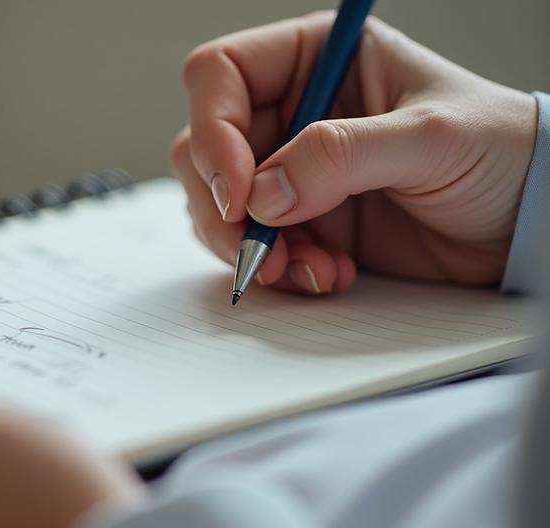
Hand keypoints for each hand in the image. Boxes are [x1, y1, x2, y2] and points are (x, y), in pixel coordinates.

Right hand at [172, 12, 536, 293]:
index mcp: (317, 61)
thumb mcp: (429, 137)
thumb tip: (262, 193)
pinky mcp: (302, 224)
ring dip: (249, 245)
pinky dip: (277, 270)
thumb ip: (341, 155)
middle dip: (222, 202)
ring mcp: (292, 172)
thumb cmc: (501, 151)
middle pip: (203, 146)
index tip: (237, 188)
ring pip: (218, 204)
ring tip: (304, 267)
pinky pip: (253, 247)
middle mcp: (294, 113)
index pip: (221, 76)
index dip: (213, 129)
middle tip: (256, 243)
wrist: (531, 224)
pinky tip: (326, 274)